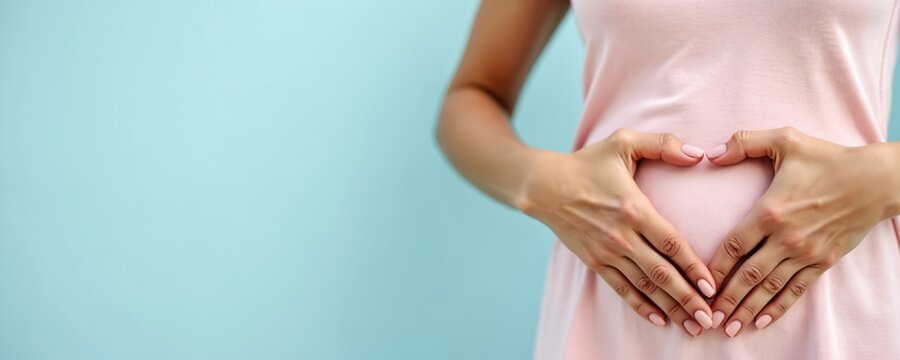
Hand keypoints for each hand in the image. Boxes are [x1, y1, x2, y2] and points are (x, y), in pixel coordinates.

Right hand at [520, 129, 717, 335]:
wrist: (544, 186)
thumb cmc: (587, 163)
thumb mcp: (623, 143)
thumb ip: (663, 145)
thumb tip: (698, 155)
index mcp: (634, 208)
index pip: (671, 243)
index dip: (693, 266)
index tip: (712, 286)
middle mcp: (621, 236)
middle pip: (661, 272)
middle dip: (687, 297)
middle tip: (709, 316)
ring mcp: (606, 252)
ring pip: (644, 286)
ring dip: (669, 307)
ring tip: (691, 324)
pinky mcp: (594, 261)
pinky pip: (621, 288)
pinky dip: (640, 305)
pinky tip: (659, 319)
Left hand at [705, 127, 899, 336]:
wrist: (875, 180)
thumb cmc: (827, 158)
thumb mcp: (785, 140)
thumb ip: (745, 142)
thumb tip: (710, 153)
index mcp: (770, 211)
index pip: (733, 245)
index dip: (713, 267)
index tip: (697, 282)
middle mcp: (786, 237)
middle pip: (748, 274)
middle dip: (726, 298)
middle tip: (706, 316)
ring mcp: (806, 252)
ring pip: (770, 287)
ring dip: (747, 308)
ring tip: (729, 327)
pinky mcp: (823, 261)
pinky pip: (797, 289)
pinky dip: (779, 307)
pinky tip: (763, 320)